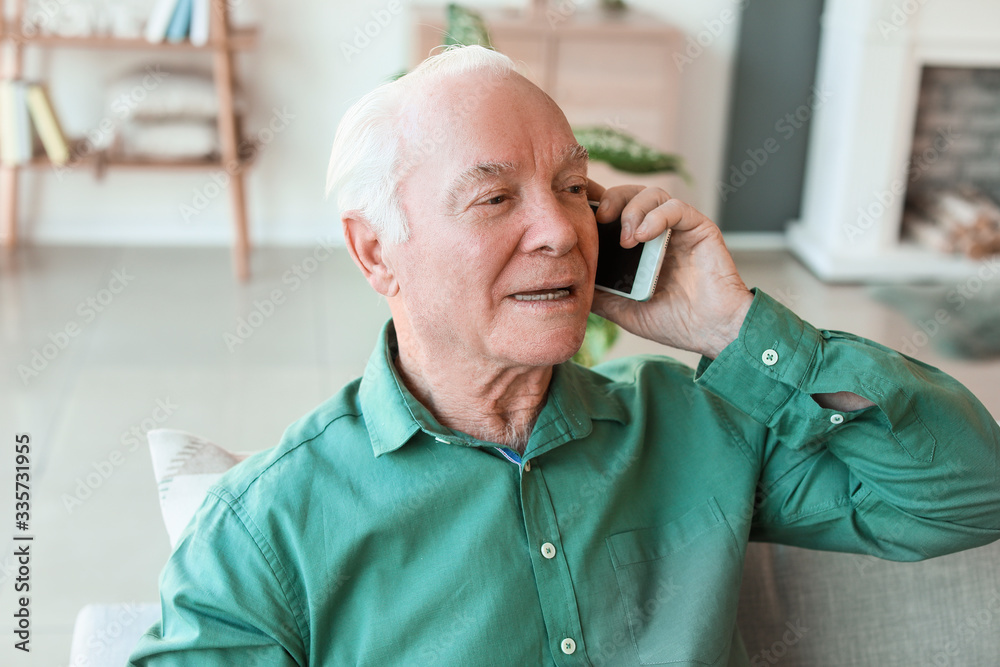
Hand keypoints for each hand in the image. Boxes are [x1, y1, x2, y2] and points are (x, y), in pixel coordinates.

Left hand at [585, 180, 753, 358]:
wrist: (713, 333)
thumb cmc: (674, 321)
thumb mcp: (623, 309)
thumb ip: (599, 294)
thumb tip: (566, 285)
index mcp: (638, 246)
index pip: (613, 210)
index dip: (594, 204)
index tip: (575, 210)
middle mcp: (657, 231)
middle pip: (629, 194)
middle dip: (610, 199)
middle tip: (599, 219)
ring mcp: (678, 228)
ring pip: (652, 194)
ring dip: (632, 209)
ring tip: (625, 238)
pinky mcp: (699, 227)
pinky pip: (676, 207)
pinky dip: (656, 216)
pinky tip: (643, 236)